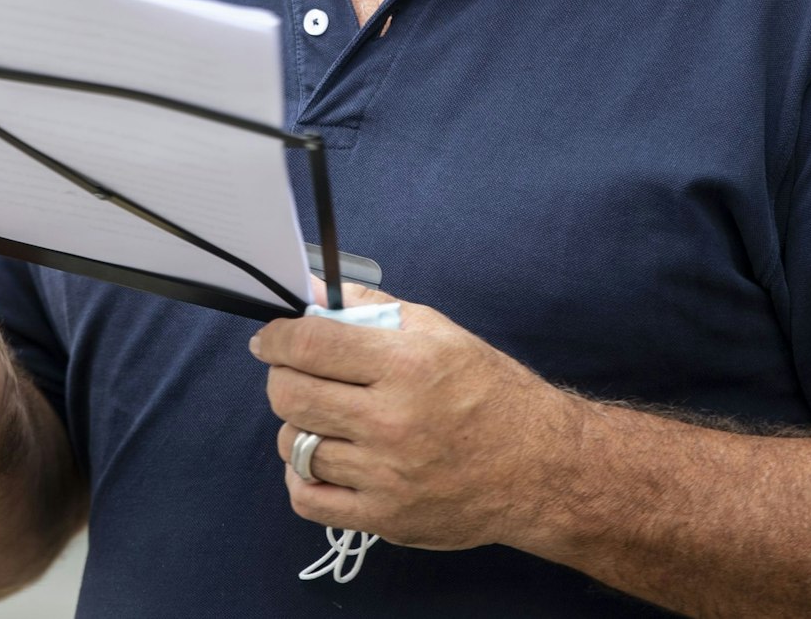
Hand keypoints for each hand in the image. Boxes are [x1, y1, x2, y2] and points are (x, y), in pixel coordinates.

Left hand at [251, 282, 575, 549]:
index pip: (309, 345)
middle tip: (295, 375)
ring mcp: (387, 476)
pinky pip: (308, 500)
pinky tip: (326, 459)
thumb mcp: (437, 332)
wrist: (540, 468)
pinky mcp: (386, 518)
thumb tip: (310, 291)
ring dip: (298, 428)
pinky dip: (303, 478)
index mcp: (406, 365)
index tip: (270, 340)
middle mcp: (393, 421)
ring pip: (295, 447)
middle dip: (281, 379)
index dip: (276, 338)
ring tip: (324, 418)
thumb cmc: (488, 392)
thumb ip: (370, 308)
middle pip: (290, 396)